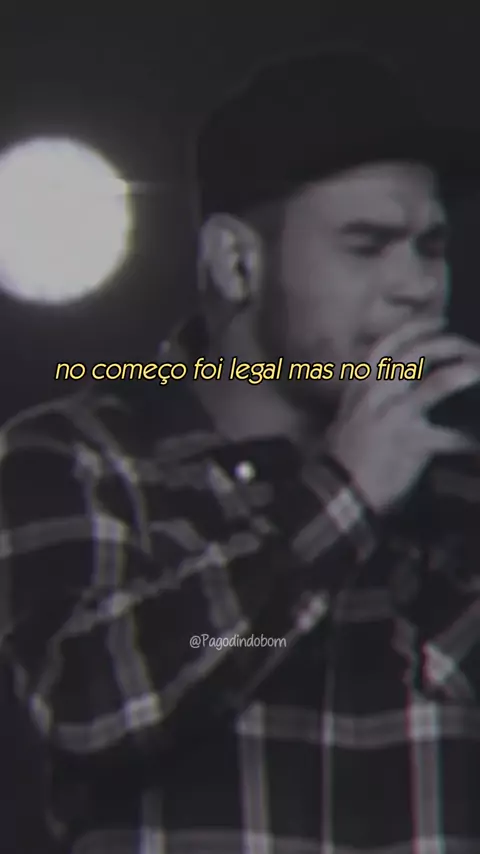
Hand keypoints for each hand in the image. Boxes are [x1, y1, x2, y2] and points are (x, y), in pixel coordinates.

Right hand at [326, 319, 479, 513]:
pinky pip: (450, 435)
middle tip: (472, 347)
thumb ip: (369, 400)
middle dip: (449, 344)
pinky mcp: (411, 442)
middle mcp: (375, 394)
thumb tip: (397, 387)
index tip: (439, 322)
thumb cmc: (343, 459)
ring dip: (464, 372)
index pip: (386, 346)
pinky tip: (476, 439)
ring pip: (436, 383)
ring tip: (478, 370)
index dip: (415, 329)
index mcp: (359, 387)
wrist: (340, 494)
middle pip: (416, 354)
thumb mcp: (347, 419)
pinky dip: (468, 437)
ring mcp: (394, 416)